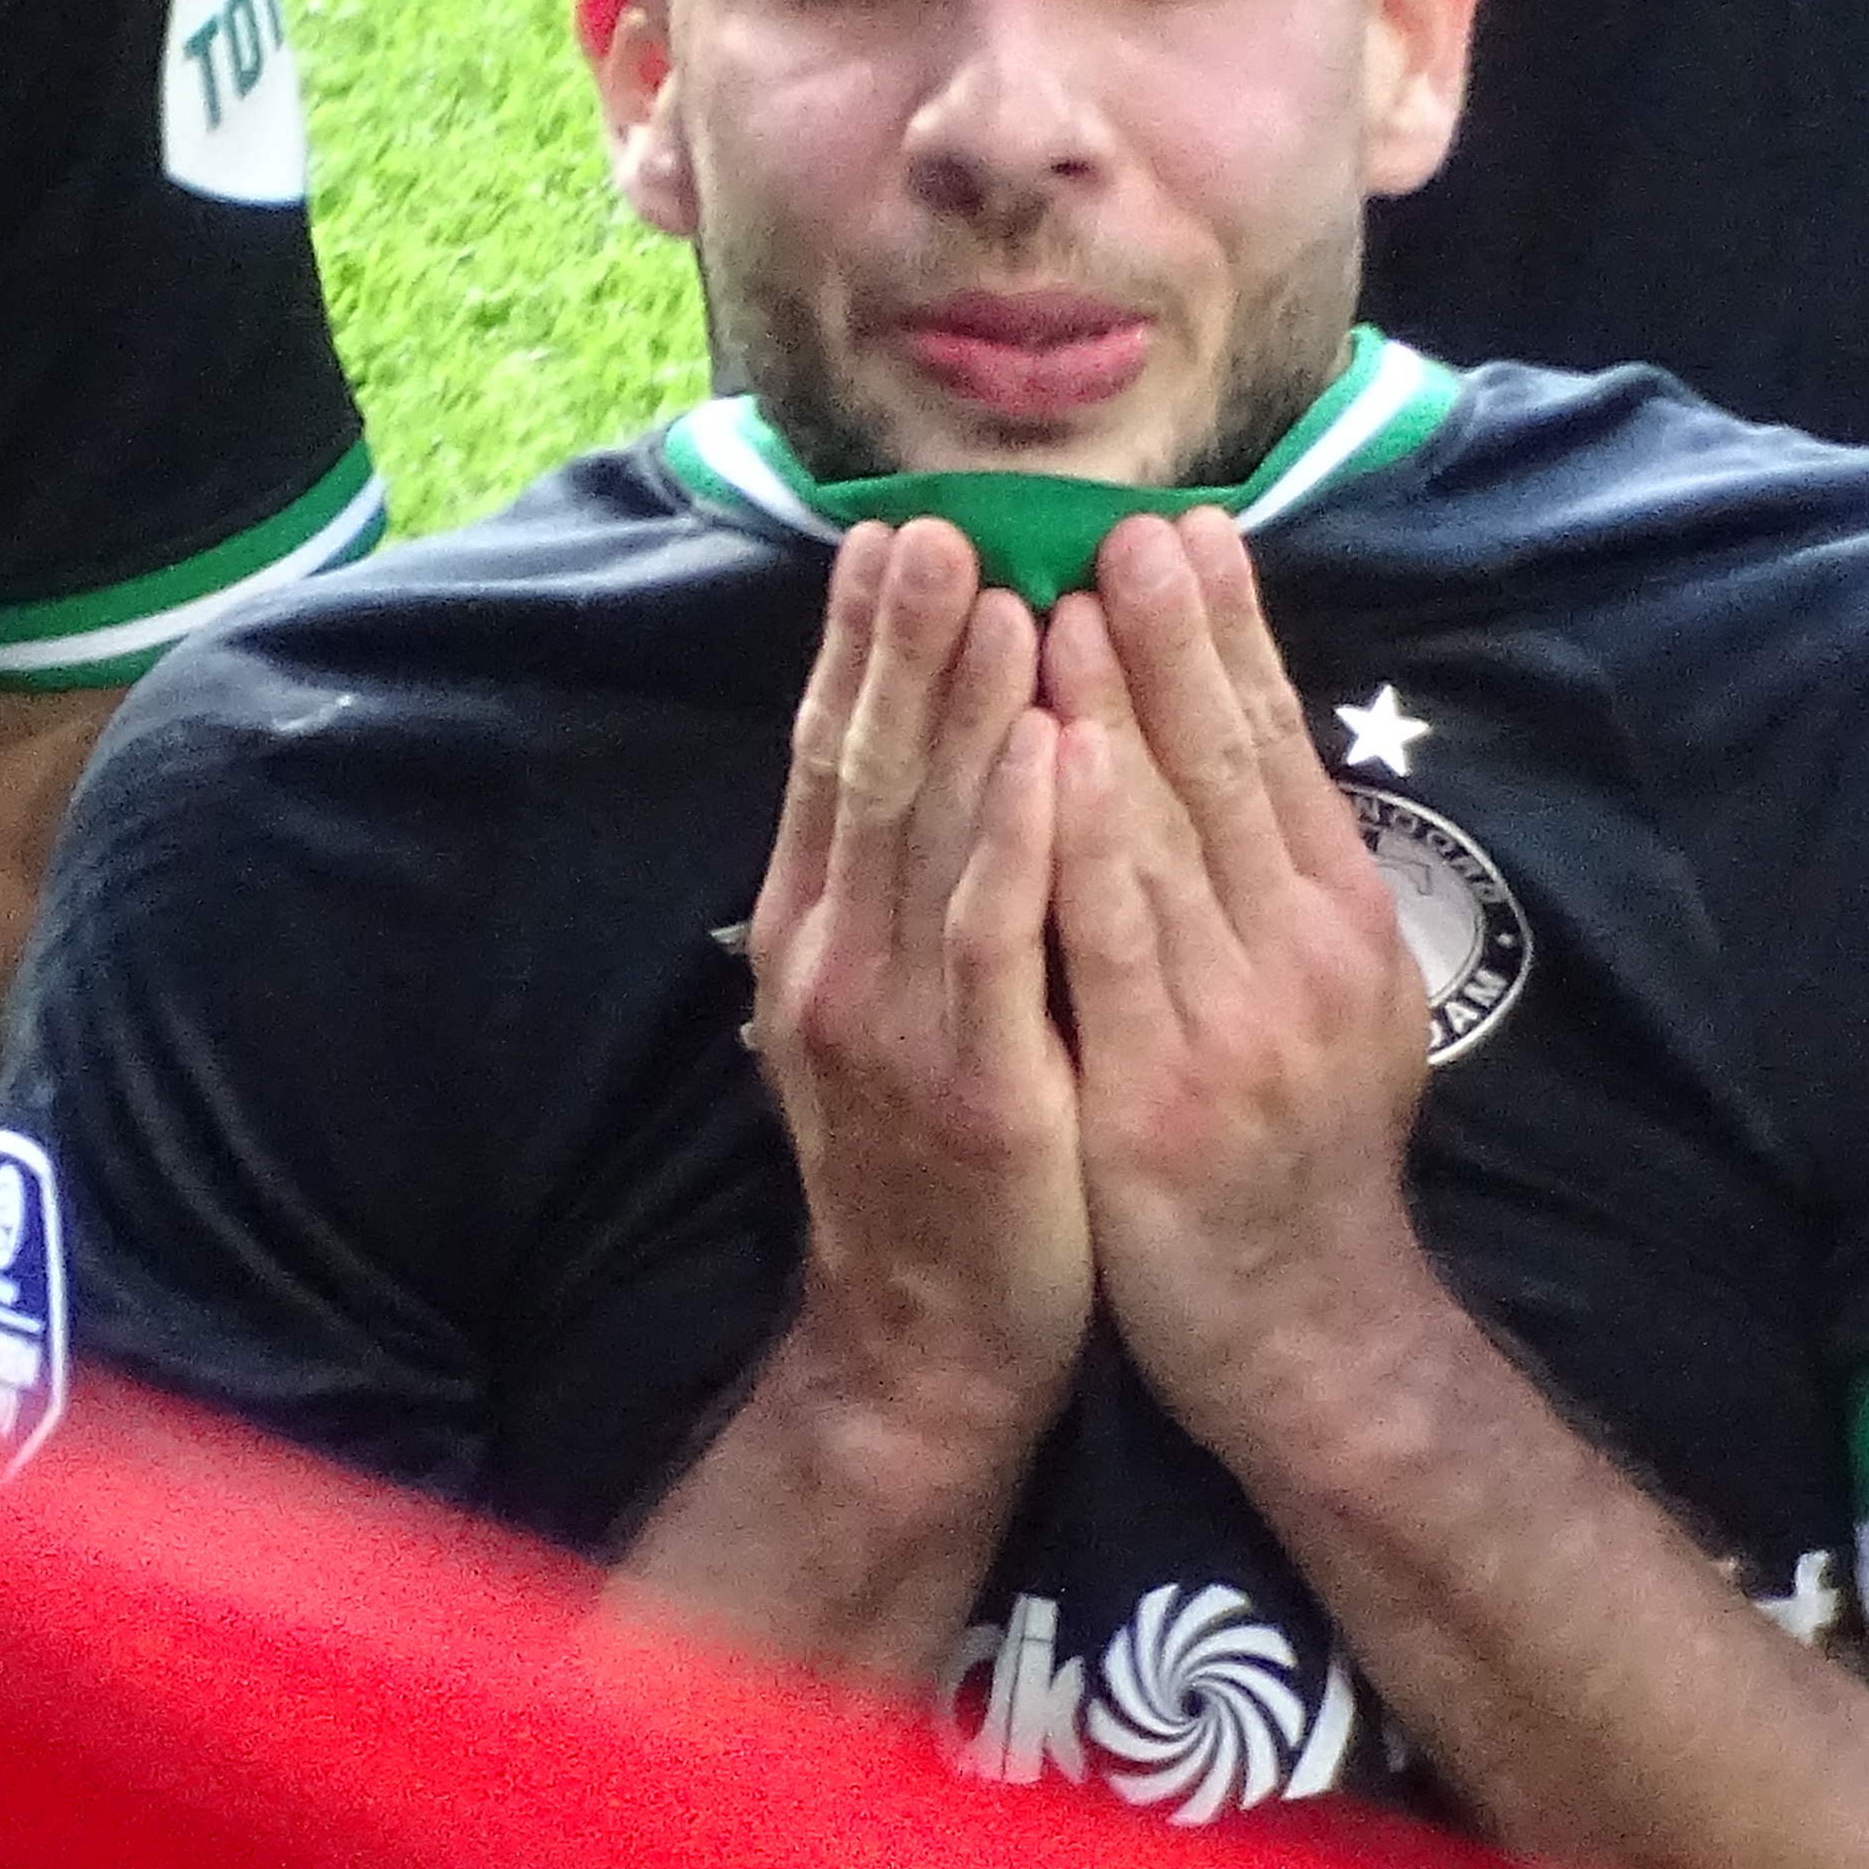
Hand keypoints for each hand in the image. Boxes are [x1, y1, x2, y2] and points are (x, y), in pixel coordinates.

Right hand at [743, 521, 1089, 1444]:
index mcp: (821, 936)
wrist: (934, 1348)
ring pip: (924, 830)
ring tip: (994, 588)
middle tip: (931, 519)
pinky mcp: (973, 1079)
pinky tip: (1048, 751)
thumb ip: (902, 896)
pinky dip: (1014, 834)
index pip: (838, 760)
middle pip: (867, 768)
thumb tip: (930, 766)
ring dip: (962, 703)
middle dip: (900, 637)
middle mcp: (837, 961)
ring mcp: (895, 1021)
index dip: (862, 646)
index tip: (888, 533)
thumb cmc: (947, 1170)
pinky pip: (992, 934)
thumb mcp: (901, 1014)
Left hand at [1041, 511, 1438, 1441]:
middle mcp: (1304, 955)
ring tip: (1063, 597)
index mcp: (1341, 924)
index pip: (1280, 751)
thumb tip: (1244, 756)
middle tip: (1127, 522)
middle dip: (1176, 636)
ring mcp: (1237, 1023)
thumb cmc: (1293, 1164)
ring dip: (1115, 706)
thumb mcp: (1328, 1007)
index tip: (1188, 532)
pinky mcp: (1163, 1091)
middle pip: (1233, 766)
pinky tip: (1049, 756)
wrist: (1306, 1339)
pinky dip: (1083, 838)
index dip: (1232, 638)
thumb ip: (1287, 891)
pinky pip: (1113, 942)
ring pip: (1170, 834)